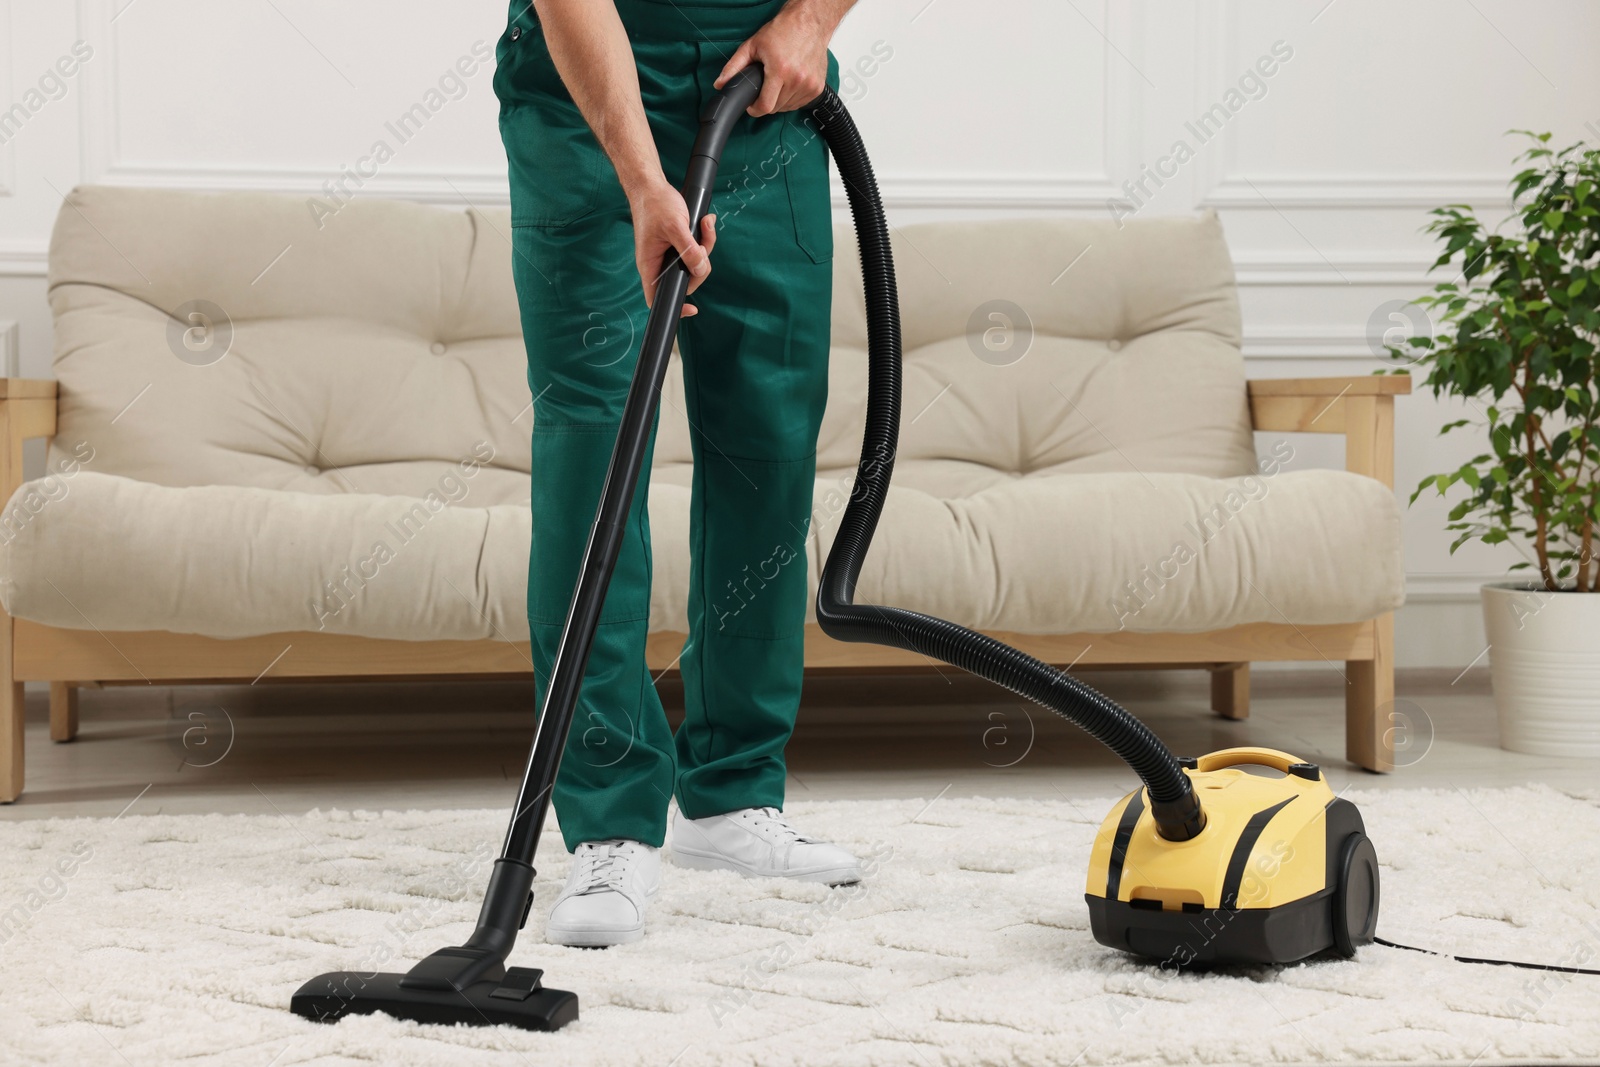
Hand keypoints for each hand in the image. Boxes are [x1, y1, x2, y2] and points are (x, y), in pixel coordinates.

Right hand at [628, 178, 716, 317]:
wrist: (651, 185)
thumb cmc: (655, 204)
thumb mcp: (675, 227)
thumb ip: (689, 250)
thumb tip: (700, 269)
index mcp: (650, 265)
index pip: (657, 298)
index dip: (674, 307)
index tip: (692, 309)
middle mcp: (659, 264)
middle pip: (686, 280)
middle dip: (701, 265)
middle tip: (703, 245)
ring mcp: (669, 255)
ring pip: (694, 263)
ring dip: (705, 246)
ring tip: (705, 224)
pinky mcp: (678, 245)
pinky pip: (696, 250)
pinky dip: (704, 237)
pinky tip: (705, 222)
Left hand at [714, 0, 838, 115]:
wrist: (810, 22)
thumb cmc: (783, 30)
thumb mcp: (752, 45)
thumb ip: (734, 66)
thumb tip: (720, 84)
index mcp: (780, 70)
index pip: (765, 106)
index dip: (755, 109)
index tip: (752, 105)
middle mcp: (797, 79)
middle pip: (776, 108)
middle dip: (767, 101)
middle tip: (765, 85)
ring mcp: (809, 85)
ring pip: (788, 107)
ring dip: (780, 100)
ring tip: (779, 81)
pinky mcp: (817, 87)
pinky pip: (800, 103)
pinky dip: (792, 98)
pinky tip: (790, 82)